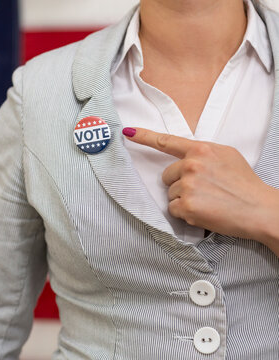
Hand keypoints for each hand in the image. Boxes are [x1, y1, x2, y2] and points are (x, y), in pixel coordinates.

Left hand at [123, 127, 278, 254]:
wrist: (260, 209)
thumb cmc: (244, 184)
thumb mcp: (226, 156)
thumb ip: (202, 154)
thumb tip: (186, 157)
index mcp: (201, 150)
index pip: (167, 142)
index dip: (144, 136)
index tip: (128, 133)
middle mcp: (191, 165)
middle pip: (166, 176)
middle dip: (179, 184)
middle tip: (203, 190)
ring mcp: (187, 185)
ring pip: (169, 194)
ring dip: (183, 200)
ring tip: (207, 201)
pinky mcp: (186, 205)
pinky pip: (172, 209)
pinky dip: (184, 213)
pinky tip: (203, 211)